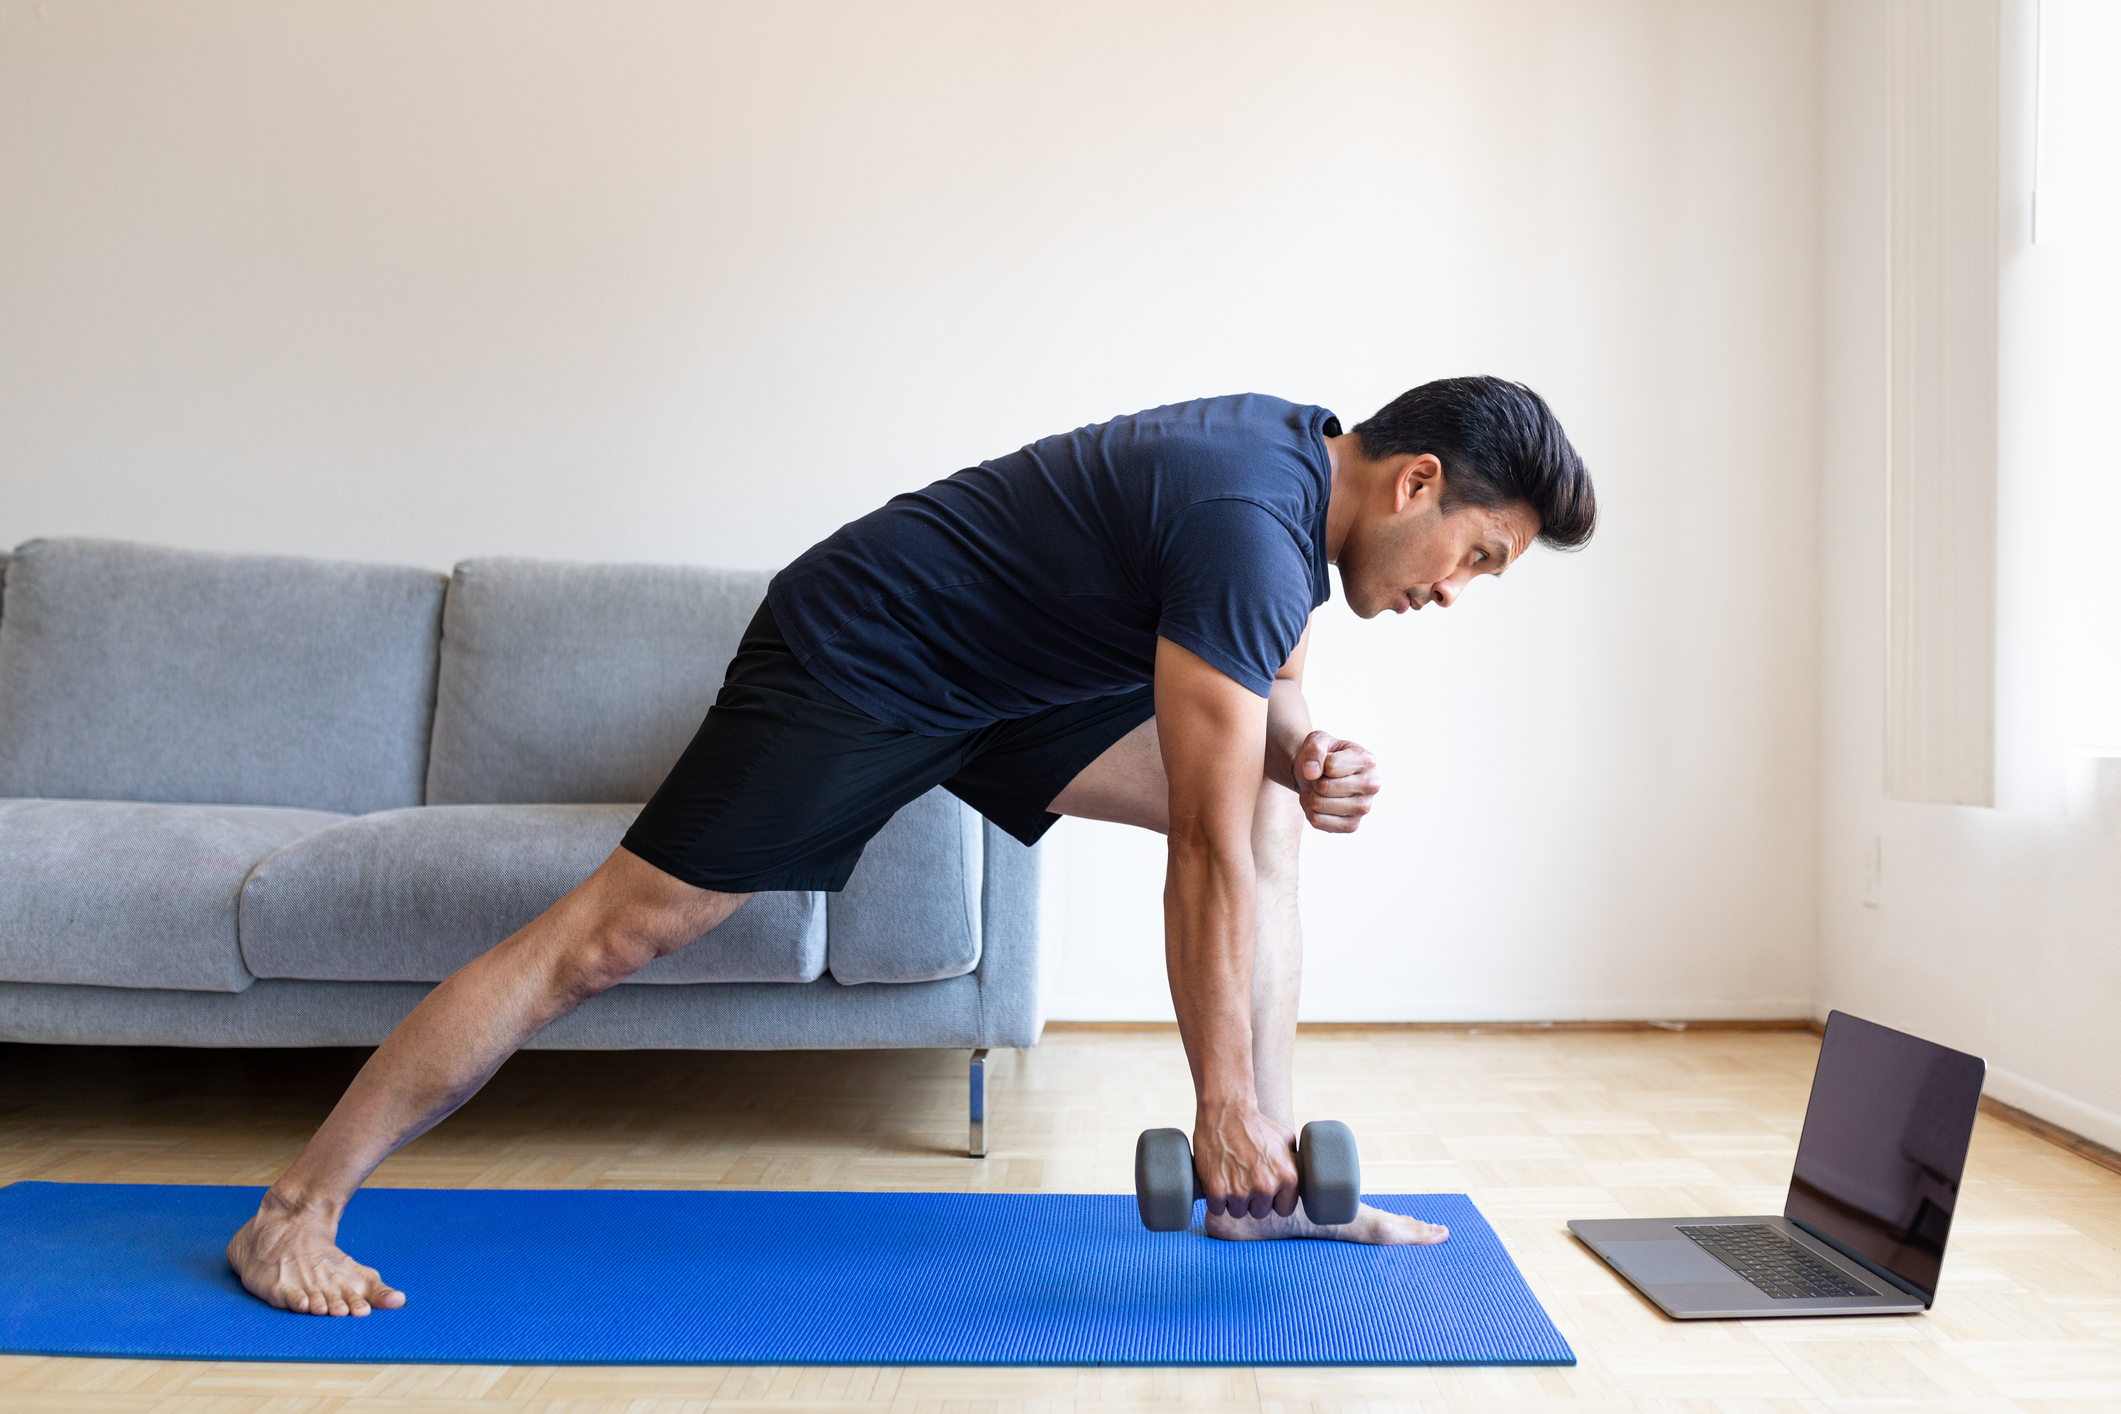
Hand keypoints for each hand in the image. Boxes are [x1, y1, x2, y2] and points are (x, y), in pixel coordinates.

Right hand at [1193, 1101, 1299, 1218]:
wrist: (1227, 1110)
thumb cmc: (1257, 1123)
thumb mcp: (1286, 1139)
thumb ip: (1294, 1163)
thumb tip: (1302, 1177)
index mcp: (1287, 1178)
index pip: (1283, 1210)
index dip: (1273, 1200)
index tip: (1265, 1190)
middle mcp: (1266, 1187)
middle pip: (1259, 1212)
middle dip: (1252, 1199)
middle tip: (1243, 1177)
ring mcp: (1241, 1191)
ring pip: (1237, 1211)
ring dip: (1232, 1200)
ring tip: (1229, 1176)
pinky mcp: (1217, 1190)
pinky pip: (1217, 1208)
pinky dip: (1215, 1198)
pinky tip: (1216, 1180)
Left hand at [1291, 730, 1380, 833]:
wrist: (1319, 774)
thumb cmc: (1322, 755)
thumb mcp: (1318, 740)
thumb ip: (1315, 748)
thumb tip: (1311, 773)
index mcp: (1367, 760)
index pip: (1330, 766)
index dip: (1317, 763)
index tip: (1324, 762)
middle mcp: (1372, 785)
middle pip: (1325, 787)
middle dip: (1314, 781)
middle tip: (1321, 778)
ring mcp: (1364, 808)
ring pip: (1319, 805)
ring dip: (1312, 796)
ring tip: (1321, 790)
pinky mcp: (1352, 825)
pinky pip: (1317, 821)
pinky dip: (1310, 811)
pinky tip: (1321, 803)